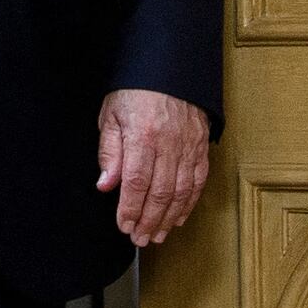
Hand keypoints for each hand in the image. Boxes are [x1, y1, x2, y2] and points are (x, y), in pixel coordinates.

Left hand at [94, 89, 211, 249]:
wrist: (169, 68)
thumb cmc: (135, 91)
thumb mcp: (111, 116)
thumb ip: (109, 152)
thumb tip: (105, 185)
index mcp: (142, 135)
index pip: (136, 181)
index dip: (130, 208)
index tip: (123, 226)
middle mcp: (169, 143)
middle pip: (160, 192)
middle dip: (148, 220)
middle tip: (139, 239)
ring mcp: (188, 146)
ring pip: (181, 192)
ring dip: (168, 218)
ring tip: (156, 235)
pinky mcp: (201, 147)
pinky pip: (198, 181)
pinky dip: (188, 203)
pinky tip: (177, 218)